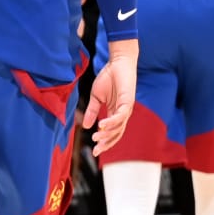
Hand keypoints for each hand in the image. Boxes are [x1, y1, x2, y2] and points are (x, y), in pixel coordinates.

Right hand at [84, 40, 136, 157]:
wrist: (117, 63)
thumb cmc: (108, 77)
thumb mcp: (96, 97)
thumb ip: (92, 111)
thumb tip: (85, 126)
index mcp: (114, 113)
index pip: (111, 133)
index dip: (103, 142)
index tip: (94, 151)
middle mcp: (122, 114)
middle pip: (116, 134)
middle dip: (106, 144)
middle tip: (96, 151)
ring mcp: (126, 109)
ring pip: (118, 128)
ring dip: (107, 134)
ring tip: (95, 137)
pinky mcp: (128, 102)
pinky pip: (120, 116)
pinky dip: (111, 122)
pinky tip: (101, 125)